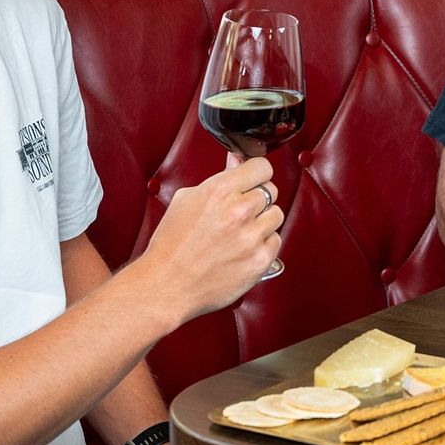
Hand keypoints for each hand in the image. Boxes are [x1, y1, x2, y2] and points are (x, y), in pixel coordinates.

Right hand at [132, 157, 283, 327]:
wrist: (167, 285)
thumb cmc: (172, 243)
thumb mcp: (187, 200)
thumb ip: (218, 179)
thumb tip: (237, 160)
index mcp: (220, 190)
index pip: (262, 166)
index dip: (256, 173)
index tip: (252, 180)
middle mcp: (239, 211)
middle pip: (271, 190)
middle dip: (257, 199)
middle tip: (239, 212)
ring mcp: (251, 237)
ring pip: (276, 215)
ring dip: (262, 222)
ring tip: (239, 233)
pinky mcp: (260, 260)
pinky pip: (275, 241)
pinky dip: (262, 245)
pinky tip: (242, 250)